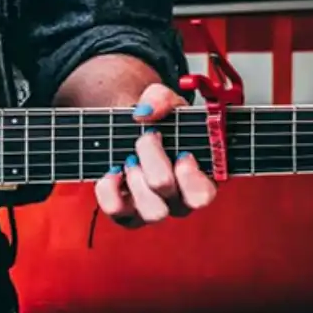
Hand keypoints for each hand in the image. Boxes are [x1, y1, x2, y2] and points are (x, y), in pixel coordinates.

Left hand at [94, 83, 216, 227]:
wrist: (126, 130)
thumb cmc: (156, 122)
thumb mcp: (164, 103)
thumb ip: (161, 99)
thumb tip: (147, 111)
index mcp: (199, 178)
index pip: (203, 195)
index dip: (191, 177)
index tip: (182, 153)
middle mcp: (178, 200)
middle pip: (170, 194)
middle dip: (155, 161)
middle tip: (148, 138)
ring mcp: (152, 210)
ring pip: (151, 211)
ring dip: (136, 179)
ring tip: (130, 160)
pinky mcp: (125, 213)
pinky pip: (116, 210)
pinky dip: (110, 189)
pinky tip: (113, 171)